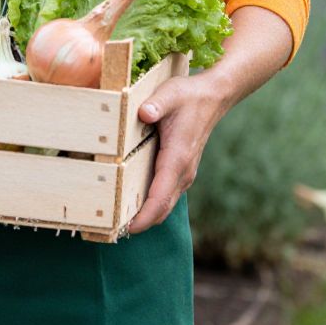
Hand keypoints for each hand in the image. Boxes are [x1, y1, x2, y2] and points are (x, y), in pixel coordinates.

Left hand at [126, 72, 230, 234]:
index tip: (127, 228)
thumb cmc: (188, 96)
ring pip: (164, 203)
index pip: (160, 196)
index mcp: (177, 158)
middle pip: (162, 208)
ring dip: (145, 214)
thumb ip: (155, 104)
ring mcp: (183, 173)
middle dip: (141, 222)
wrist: (213, 97)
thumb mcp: (169, 94)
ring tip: (117, 221)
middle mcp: (182, 172)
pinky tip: (131, 201)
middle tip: (112, 230)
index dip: (144, 215)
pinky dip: (151, 203)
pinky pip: (165, 194)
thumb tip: (143, 113)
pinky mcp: (181, 170)